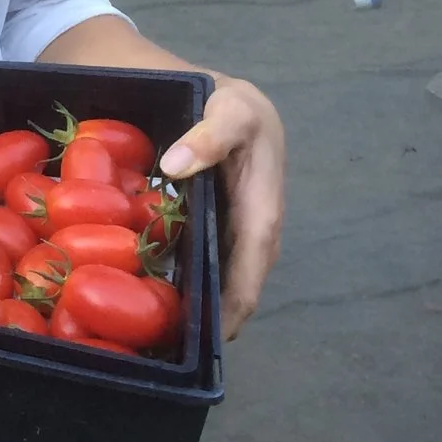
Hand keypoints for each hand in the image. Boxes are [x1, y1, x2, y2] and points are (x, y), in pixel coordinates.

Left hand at [160, 73, 284, 340]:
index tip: (218, 329)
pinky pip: (219, 255)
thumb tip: (176, 166)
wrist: (229, 98)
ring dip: (215, 300)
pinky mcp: (229, 222)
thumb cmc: (229, 104)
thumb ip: (207, 135)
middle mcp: (260, 218)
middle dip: (226, 310)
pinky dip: (204, 277)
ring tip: (182, 333)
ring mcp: (245, 222)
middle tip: (190, 343)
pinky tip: (178, 295)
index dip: (239, 295)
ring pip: (232, 269)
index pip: (254, 257)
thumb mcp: (226, 111)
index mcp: (265, 199)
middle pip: (246, 273)